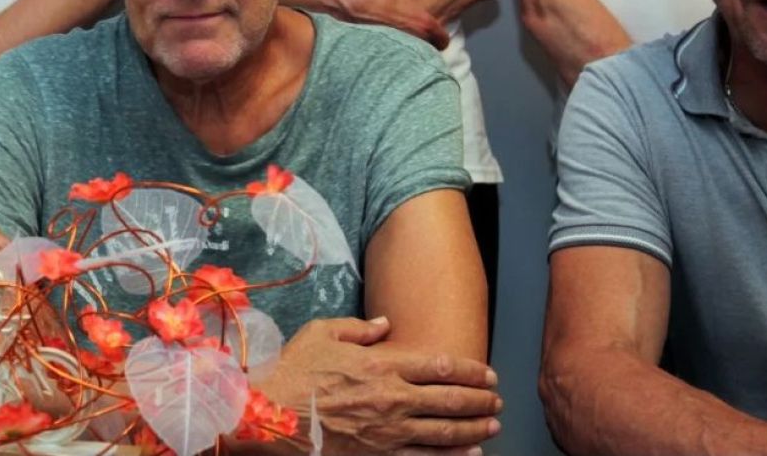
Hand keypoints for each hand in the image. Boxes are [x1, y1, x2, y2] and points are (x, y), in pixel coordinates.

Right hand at [260, 316, 499, 454]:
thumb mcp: (322, 333)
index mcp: (382, 364)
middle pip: (450, 400)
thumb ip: (358, 328)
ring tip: (492, 426)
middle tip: (497, 400)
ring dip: (474, 428)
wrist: (269, 414)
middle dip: (480, 400)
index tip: (487, 373)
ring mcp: (387, 430)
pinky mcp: (378, 454)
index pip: (440, 365)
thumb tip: (384, 324)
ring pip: (444, 432)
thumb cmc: (293, 371)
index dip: (470, 370)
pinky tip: (469, 455)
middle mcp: (392, 398)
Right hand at [338, 0, 451, 48]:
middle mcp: (414, 39)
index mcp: (423, 24)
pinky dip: (399, 50)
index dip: (443, 37)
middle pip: (430, 50)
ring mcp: (400, 47)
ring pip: (414, 53)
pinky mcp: (386, 50)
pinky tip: (392, 41)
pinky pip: (399, 54)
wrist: (351, 5)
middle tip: (424, 35)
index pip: (442, 40)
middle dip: (428, 43)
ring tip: (407, 38)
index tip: (439, 34)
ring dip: (414, 48)